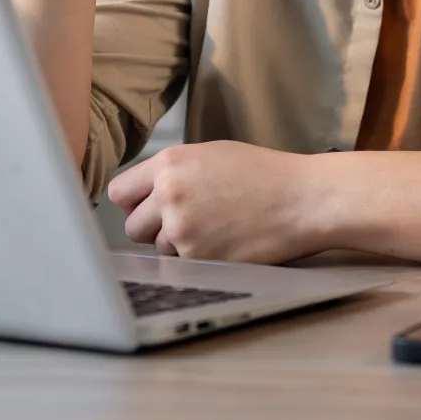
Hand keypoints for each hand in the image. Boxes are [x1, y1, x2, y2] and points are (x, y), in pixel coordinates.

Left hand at [107, 141, 324, 264]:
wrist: (301, 200)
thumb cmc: (263, 174)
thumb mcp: (210, 155)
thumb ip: (171, 172)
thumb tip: (144, 193)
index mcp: (169, 164)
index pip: (119, 192)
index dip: (132, 202)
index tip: (144, 207)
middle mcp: (168, 195)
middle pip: (132, 226)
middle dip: (151, 228)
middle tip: (181, 222)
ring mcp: (182, 230)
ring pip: (157, 248)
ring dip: (176, 245)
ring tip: (213, 229)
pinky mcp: (198, 259)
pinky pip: (181, 265)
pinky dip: (197, 259)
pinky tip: (223, 243)